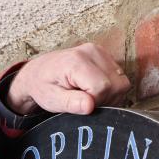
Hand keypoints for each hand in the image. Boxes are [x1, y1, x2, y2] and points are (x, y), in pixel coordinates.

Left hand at [6, 43, 130, 114]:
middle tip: (84, 101)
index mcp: (76, 62)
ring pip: (121, 81)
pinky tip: (92, 87)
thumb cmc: (42, 86)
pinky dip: (110, 86)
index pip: (102, 87)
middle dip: (104, 99)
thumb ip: (70, 103)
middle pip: (117, 84)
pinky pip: (119, 76)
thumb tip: (90, 106)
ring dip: (108, 94)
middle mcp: (91, 52)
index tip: (81, 104)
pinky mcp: (104, 54)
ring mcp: (99, 51)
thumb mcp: (51, 99)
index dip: (95, 102)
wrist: (37, 72)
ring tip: (87, 94)